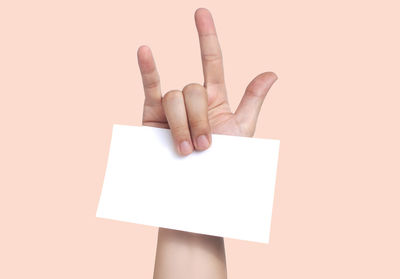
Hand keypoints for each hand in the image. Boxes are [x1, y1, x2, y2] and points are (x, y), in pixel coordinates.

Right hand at [137, 8, 277, 155]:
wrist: (196, 189)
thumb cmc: (221, 164)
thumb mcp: (241, 132)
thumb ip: (252, 100)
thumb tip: (272, 72)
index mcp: (215, 99)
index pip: (211, 60)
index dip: (207, 37)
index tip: (201, 13)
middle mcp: (192, 99)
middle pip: (193, 88)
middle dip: (199, 119)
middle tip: (204, 147)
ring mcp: (171, 107)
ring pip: (175, 96)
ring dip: (182, 124)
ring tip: (185, 150)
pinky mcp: (152, 115)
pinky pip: (150, 89)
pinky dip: (147, 70)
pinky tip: (144, 50)